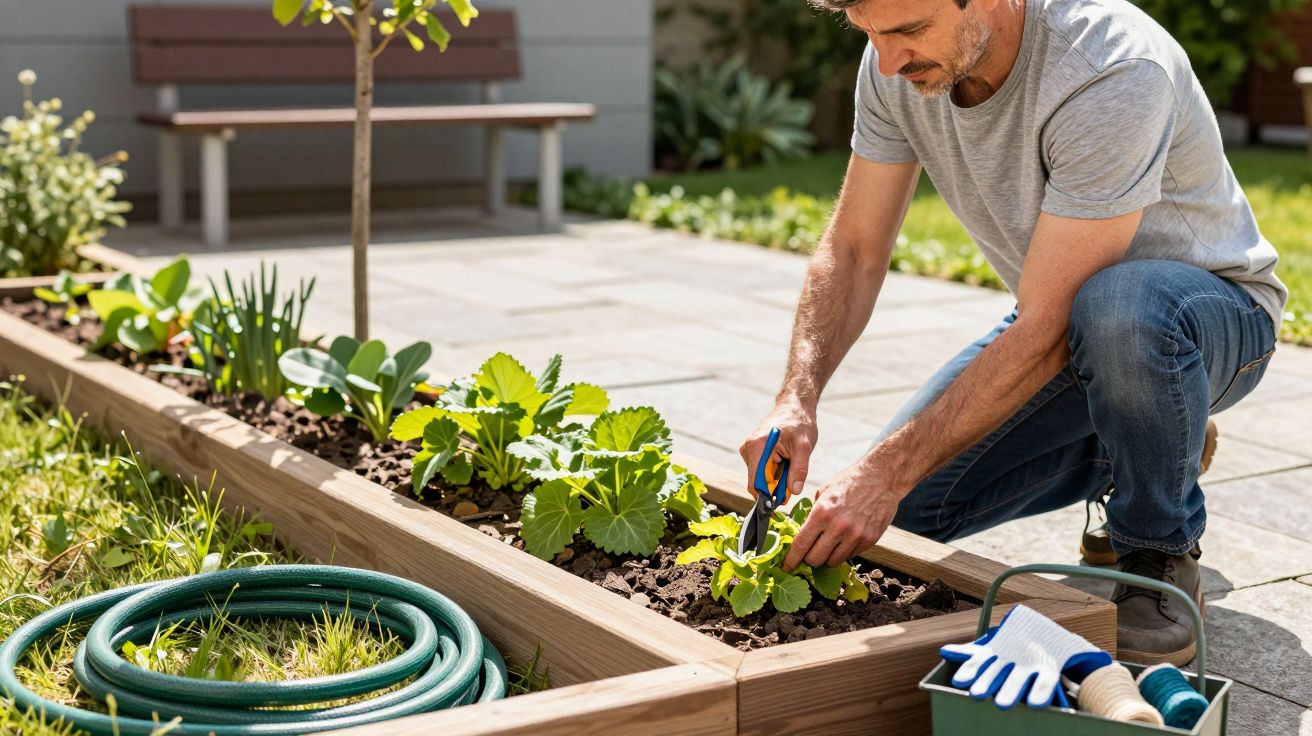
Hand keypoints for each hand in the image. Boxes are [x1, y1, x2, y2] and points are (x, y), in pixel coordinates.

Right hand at [739, 401, 817, 501]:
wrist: (794, 407)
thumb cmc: (799, 423)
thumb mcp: (804, 447)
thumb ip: (799, 470)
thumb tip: (795, 491)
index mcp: (758, 446)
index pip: (755, 483)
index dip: (767, 497)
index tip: (783, 502)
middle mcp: (748, 449)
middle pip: (758, 482)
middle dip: (776, 487)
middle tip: (793, 480)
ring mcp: (749, 451)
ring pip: (760, 478)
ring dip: (776, 479)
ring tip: (790, 463)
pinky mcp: (753, 453)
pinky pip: (762, 471)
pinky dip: (774, 472)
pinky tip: (784, 461)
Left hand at [782, 462, 897, 571]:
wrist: (881, 478)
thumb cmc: (849, 482)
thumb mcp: (824, 492)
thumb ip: (812, 514)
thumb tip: (802, 534)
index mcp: (822, 513)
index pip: (801, 544)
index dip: (791, 559)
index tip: (786, 567)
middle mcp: (838, 527)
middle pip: (815, 559)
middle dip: (809, 559)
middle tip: (809, 553)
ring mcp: (855, 535)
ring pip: (832, 561)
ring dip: (827, 557)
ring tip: (829, 545)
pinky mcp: (869, 540)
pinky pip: (850, 556)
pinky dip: (843, 552)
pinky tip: (844, 540)